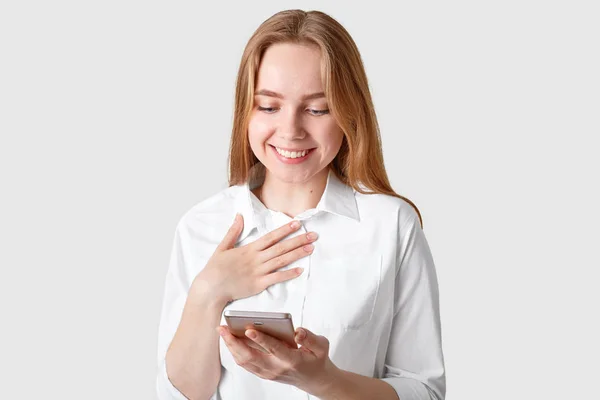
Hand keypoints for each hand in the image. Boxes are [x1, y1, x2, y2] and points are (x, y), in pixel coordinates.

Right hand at [192, 214, 317, 303]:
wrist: (211, 287)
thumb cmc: (215, 268)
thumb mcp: (223, 246)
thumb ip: (233, 231)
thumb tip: (239, 215)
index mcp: (249, 249)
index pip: (271, 237)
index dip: (285, 230)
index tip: (297, 224)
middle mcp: (256, 259)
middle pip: (281, 247)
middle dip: (298, 240)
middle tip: (313, 235)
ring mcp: (258, 272)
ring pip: (281, 260)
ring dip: (297, 254)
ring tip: (311, 248)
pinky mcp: (258, 284)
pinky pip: (276, 278)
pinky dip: (288, 274)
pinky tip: (300, 270)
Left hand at [217, 325, 337, 394]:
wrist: (314, 379)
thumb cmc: (316, 359)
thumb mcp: (321, 346)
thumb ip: (310, 338)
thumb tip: (297, 332)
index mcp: (292, 360)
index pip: (274, 349)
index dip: (261, 340)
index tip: (250, 329)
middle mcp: (277, 368)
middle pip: (251, 357)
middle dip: (235, 342)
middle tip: (224, 328)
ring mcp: (268, 373)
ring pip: (244, 361)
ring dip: (231, 346)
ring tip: (223, 331)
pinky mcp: (263, 373)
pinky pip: (245, 363)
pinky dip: (235, 351)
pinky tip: (229, 340)